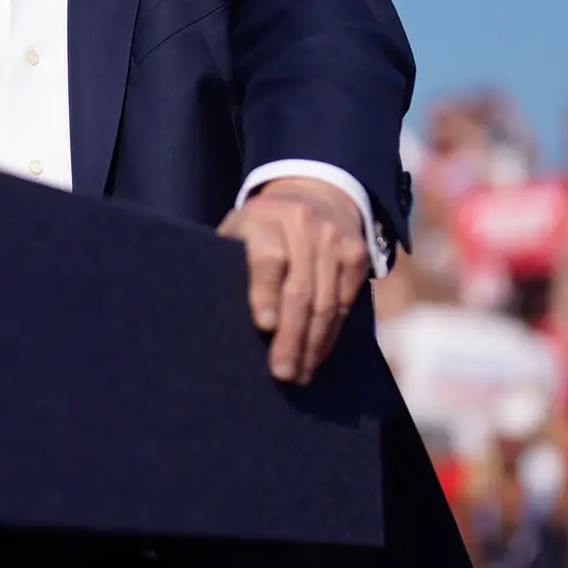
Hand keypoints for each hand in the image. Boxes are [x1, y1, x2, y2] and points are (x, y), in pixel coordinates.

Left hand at [219, 177, 370, 384]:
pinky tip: (316, 354)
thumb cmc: (261, 227)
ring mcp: (334, 240)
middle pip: (300, 290)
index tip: (265, 326)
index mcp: (263, 219)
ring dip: (312, 344)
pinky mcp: (356, 255)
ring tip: (299, 373)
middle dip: (291, 336)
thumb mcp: (238, 230)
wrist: (315, 194)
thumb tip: (210, 319)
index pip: (268, 258)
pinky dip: (330, 334)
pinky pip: (345, 303)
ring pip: (326, 303)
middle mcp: (303, 225)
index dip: (266, 293)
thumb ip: (230, 262)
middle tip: (282, 372)